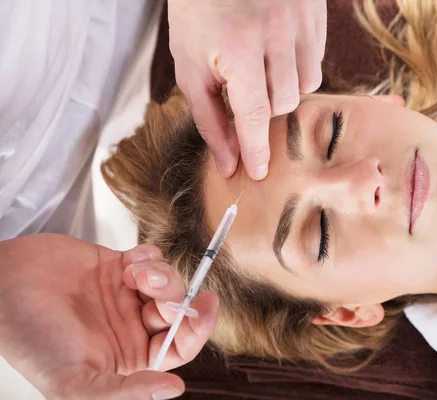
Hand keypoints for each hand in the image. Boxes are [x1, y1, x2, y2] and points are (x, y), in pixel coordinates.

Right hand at [0, 234, 218, 399]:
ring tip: (137, 273)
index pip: (179, 346)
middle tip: (158, 287)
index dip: (199, 328)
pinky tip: (128, 261)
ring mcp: (125, 294)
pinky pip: (151, 257)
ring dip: (162, 275)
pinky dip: (149, 256)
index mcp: (127, 357)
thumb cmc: (29, 340)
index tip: (208, 304)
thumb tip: (174, 390)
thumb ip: (126, 390)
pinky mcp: (117, 265)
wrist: (2, 288)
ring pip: (168, 282)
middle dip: (177, 297)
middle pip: (178, 312)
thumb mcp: (74, 381)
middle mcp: (131, 326)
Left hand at [168, 0, 326, 179]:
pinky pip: (316, 59)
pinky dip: (297, 66)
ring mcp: (301, 20)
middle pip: (284, 104)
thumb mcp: (190, 65)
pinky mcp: (316, 13)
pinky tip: (277, 50)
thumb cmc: (198, 12)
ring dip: (284, 89)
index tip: (259, 173)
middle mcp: (276, 32)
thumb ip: (209, 118)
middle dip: (264, 111)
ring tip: (262, 69)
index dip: (256, 149)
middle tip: (246, 94)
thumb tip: (229, 163)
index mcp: (238, 46)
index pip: (254, 115)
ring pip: (306, 85)